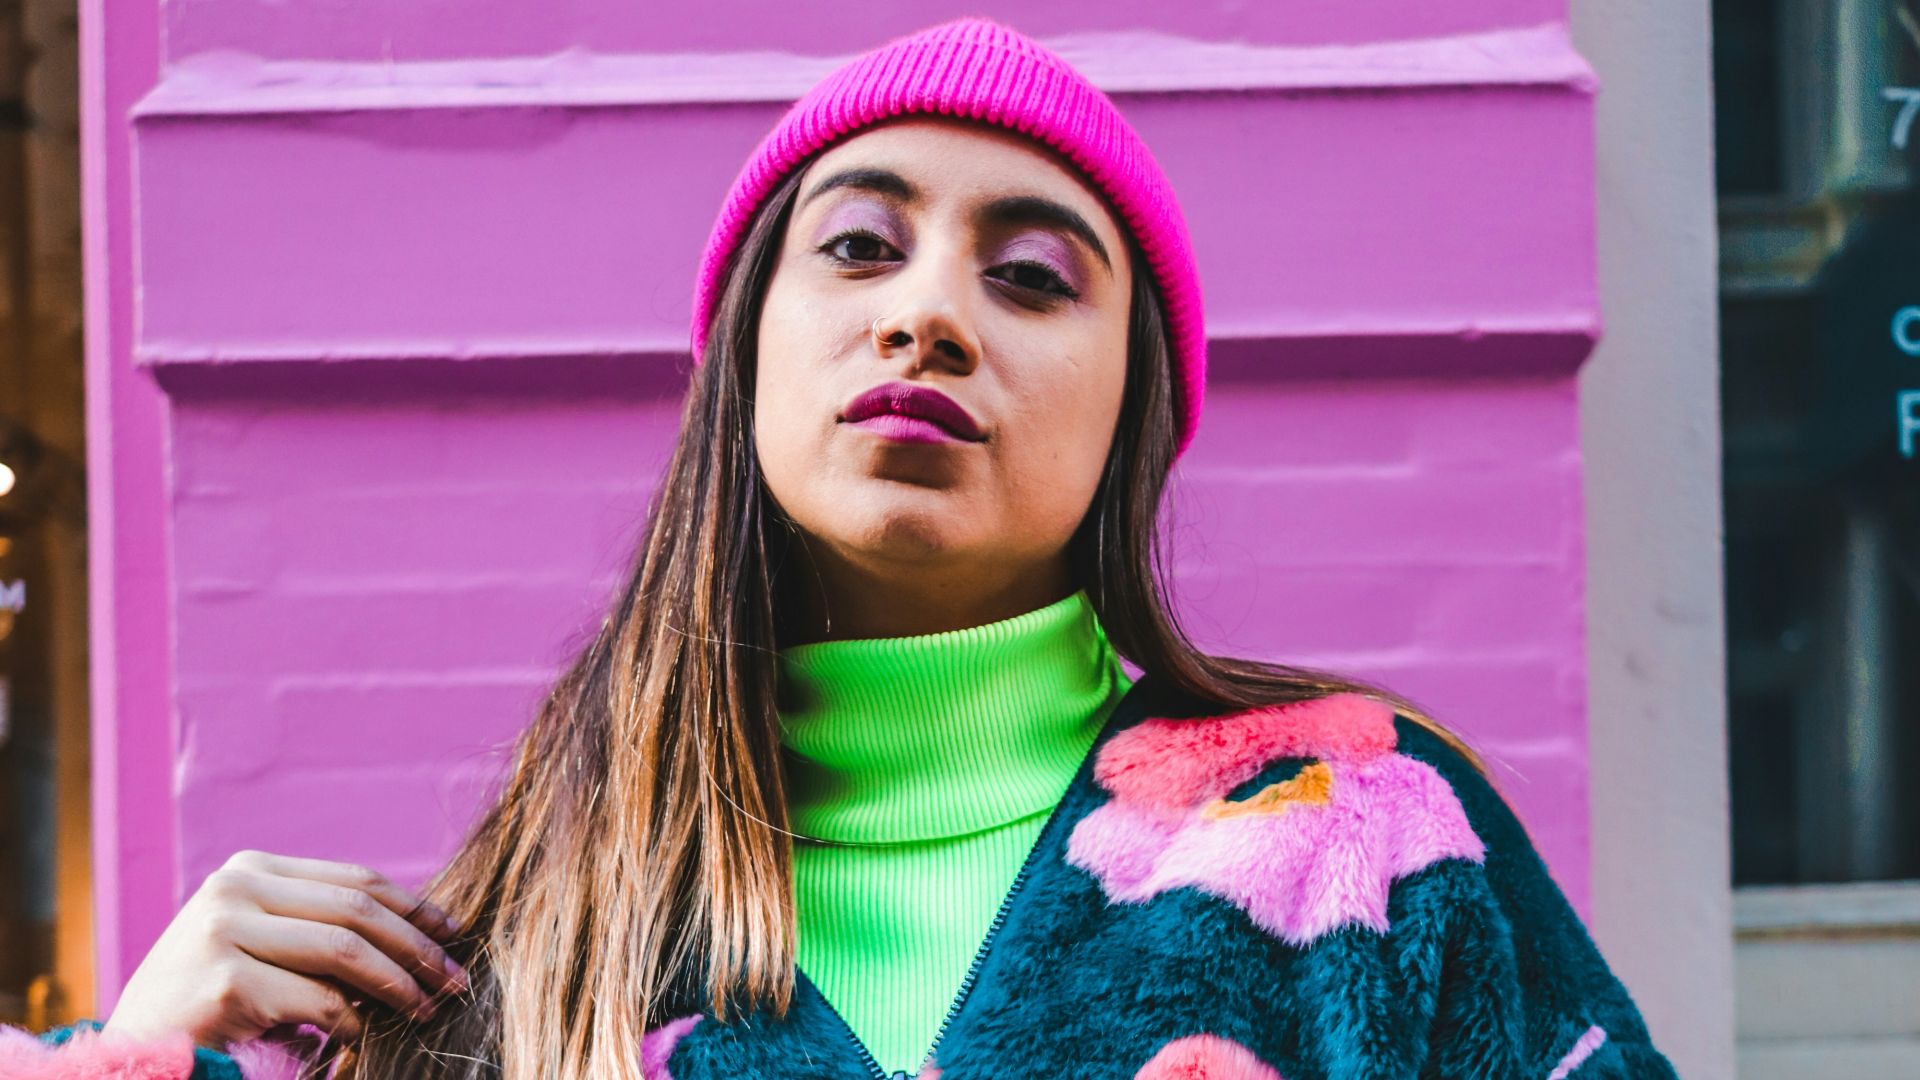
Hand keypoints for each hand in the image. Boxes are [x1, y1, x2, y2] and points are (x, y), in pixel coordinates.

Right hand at [101, 850, 469, 1049]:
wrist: (135, 1051)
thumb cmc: (210, 1002)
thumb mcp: (264, 946)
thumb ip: (321, 929)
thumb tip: (424, 935)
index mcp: (249, 870)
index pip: (354, 880)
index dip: (413, 906)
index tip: (454, 932)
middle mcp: (234, 889)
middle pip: (357, 910)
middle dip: (417, 946)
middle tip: (455, 978)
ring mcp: (224, 931)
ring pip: (345, 951)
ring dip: (398, 984)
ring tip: (427, 1009)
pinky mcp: (225, 981)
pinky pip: (318, 1001)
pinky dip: (351, 1022)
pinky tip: (361, 1037)